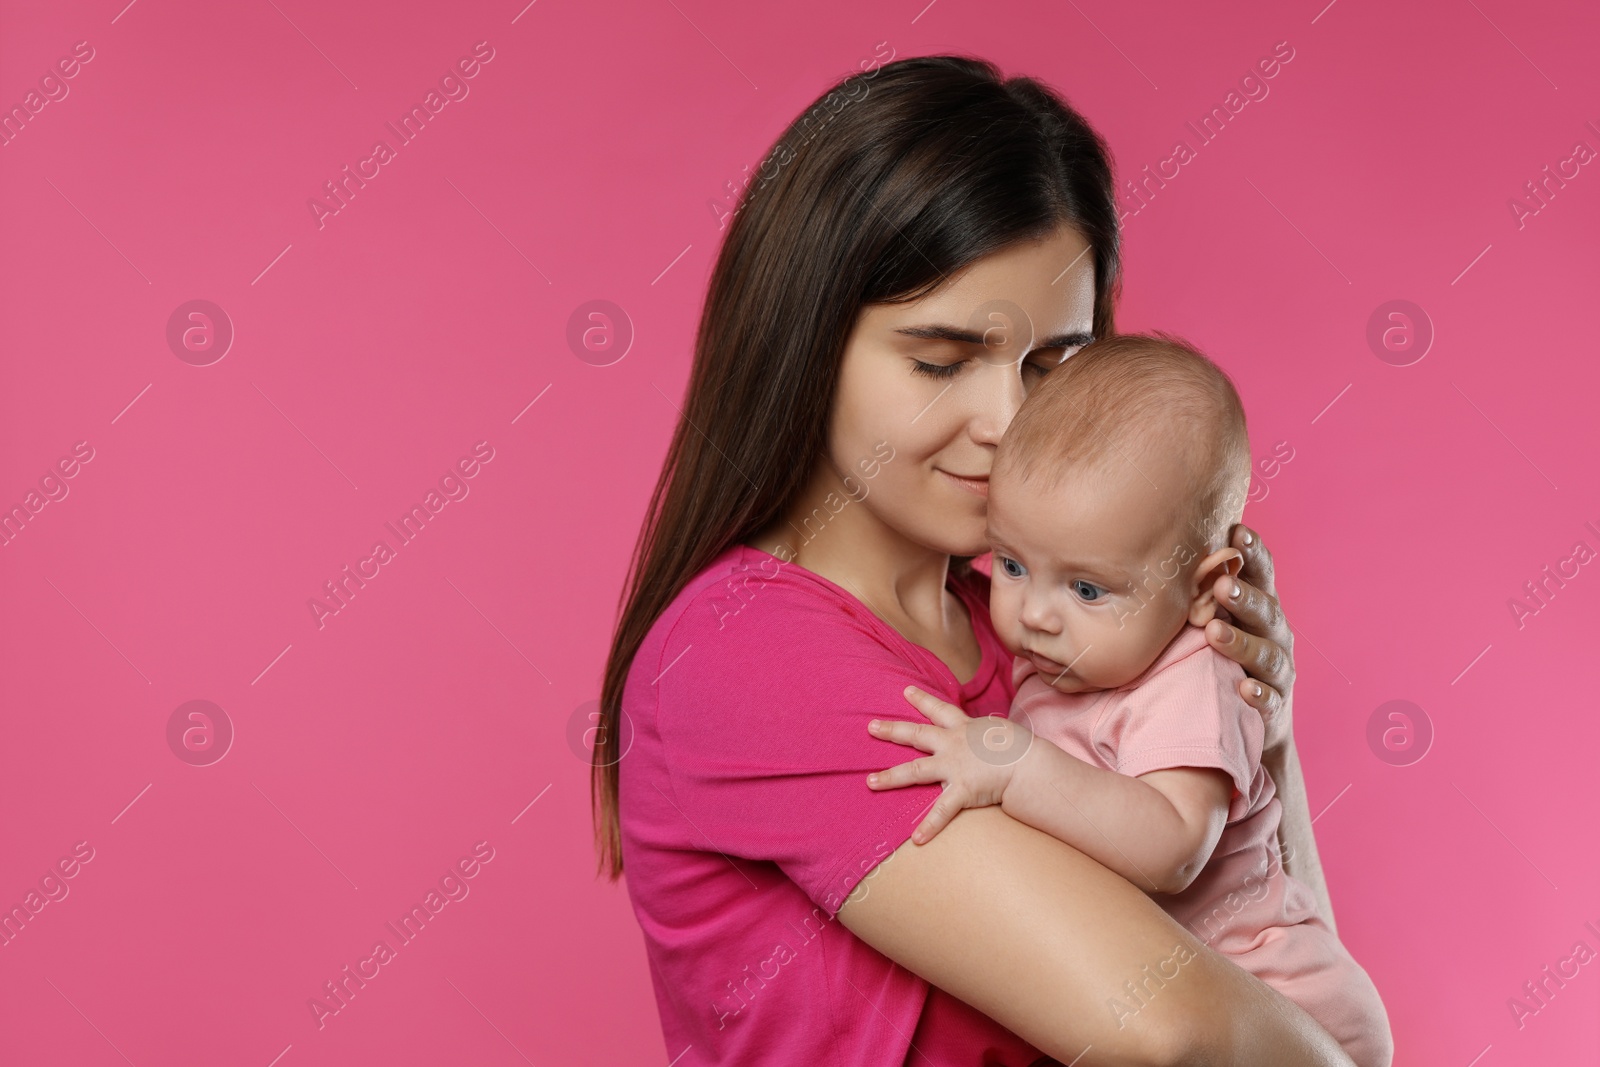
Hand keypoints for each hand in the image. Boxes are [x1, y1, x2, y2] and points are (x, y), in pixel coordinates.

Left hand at [865, 685, 1033, 843]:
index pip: (940, 709)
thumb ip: (988, 733)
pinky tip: (917, 839)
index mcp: (964, 728)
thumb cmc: (1021, 748)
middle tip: (871, 727)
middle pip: (917, 734)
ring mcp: (955, 767)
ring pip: (915, 771)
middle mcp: (954, 745)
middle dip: (892, 730)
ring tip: (870, 782)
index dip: (922, 699)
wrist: (1030, 764)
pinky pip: (942, 810)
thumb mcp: (1001, 732)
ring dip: (890, 777)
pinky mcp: (962, 790)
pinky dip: (930, 825)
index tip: (906, 691)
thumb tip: (991, 729)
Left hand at [1206, 523, 1294, 753]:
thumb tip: (1159, 549)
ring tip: (1215, 632)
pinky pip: (1270, 701)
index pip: (1261, 575)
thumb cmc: (1225, 656)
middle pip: (1266, 611)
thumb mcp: (1219, 619)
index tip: (1238, 530)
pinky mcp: (1275, 708)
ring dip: (1242, 642)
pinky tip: (1244, 689)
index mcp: (1261, 608)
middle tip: (1222, 584)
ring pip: (1267, 654)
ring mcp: (1278, 672)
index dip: (1254, 553)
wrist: (1253, 720)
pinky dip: (1259, 694)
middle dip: (1245, 597)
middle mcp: (1276, 635)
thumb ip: (1203, 591)